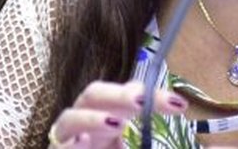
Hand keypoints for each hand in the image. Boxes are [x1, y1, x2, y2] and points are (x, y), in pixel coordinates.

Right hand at [48, 80, 187, 147]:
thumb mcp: (147, 146)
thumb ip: (170, 142)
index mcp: (112, 117)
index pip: (130, 94)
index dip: (152, 95)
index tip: (179, 103)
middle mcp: (88, 123)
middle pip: (96, 94)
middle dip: (118, 95)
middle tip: (143, 101)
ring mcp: (69, 138)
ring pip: (70, 117)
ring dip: (91, 117)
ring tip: (115, 123)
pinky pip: (57, 144)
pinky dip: (70, 142)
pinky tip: (84, 141)